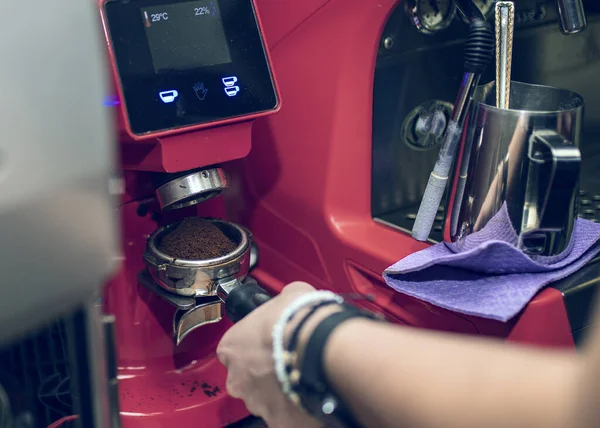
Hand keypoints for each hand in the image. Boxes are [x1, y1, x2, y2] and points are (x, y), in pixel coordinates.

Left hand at [217, 281, 321, 427]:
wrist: (322, 346)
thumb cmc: (300, 321)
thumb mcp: (289, 296)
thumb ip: (282, 301)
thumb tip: (290, 297)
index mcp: (233, 347)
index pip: (233, 349)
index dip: (253, 345)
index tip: (269, 341)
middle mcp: (239, 379)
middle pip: (246, 378)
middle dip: (265, 372)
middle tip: (288, 359)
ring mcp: (258, 403)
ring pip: (266, 399)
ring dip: (282, 390)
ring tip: (305, 376)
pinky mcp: (280, 421)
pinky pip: (286, 416)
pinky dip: (298, 408)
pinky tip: (313, 394)